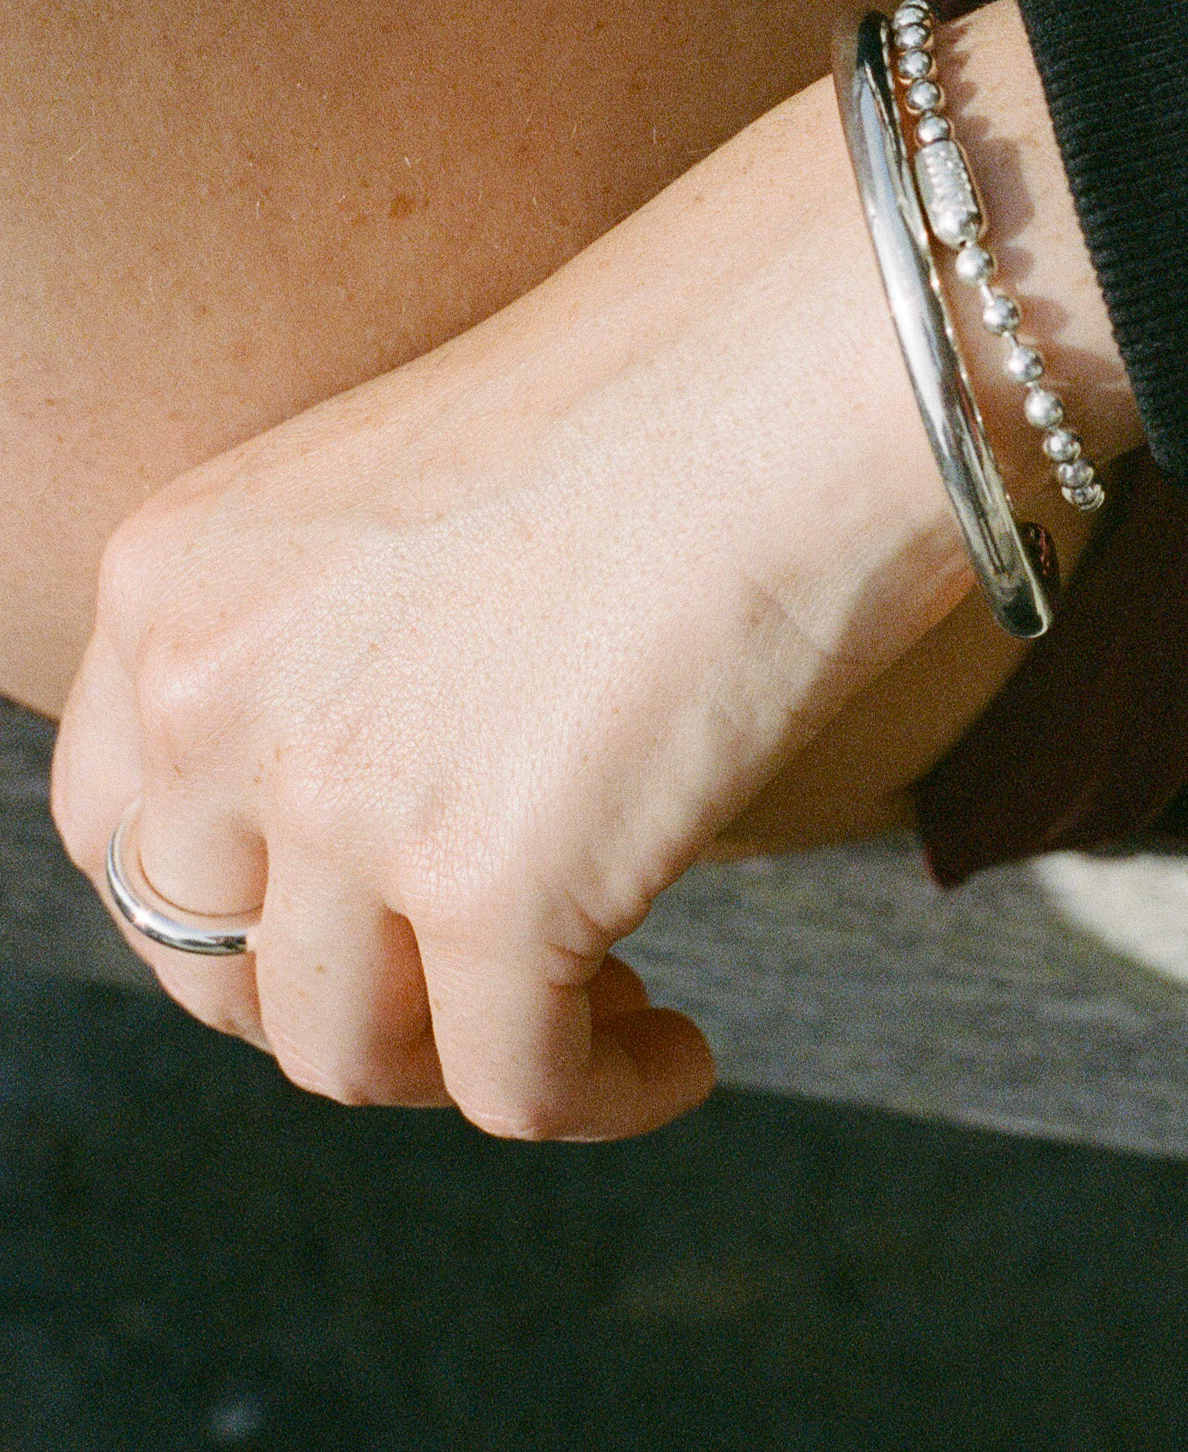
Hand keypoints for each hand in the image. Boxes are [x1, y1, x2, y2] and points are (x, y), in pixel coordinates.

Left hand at [47, 1, 1136, 1138]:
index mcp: (174, 577)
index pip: (117, 835)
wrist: (806, 355)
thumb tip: (381, 827)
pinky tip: (684, 1052)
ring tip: (608, 1006)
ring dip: (471, 1063)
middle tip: (479, 990)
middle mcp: (215, 689)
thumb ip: (333, 651)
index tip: (363, 922)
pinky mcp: (489, 886)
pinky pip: (516, 1089)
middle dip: (346, 1009)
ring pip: (351, 1057)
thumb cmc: (669, 389)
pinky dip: (604, 1097)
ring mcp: (338, 794)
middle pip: (215, 971)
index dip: (241, 916)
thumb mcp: (400, 509)